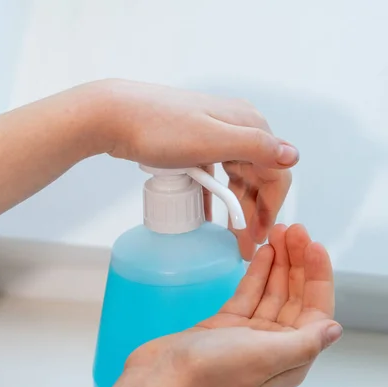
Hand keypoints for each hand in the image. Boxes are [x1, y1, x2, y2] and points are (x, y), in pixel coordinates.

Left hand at [93, 80, 297, 258]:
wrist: (114, 115)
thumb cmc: (160, 129)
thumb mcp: (211, 141)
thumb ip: (254, 147)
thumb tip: (294, 155)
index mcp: (248, 125)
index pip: (276, 172)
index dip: (272, 208)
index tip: (260, 238)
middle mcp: (237, 128)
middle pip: (256, 178)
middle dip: (254, 215)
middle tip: (246, 248)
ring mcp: (215, 136)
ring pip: (236, 179)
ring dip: (235, 210)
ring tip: (230, 240)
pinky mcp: (195, 144)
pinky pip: (214, 176)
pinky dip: (214, 198)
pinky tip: (210, 220)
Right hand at [123, 224, 341, 386]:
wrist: (164, 379)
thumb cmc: (214, 372)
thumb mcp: (267, 356)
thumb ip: (305, 342)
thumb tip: (335, 329)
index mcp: (291, 358)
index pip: (316, 311)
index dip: (318, 277)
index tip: (314, 246)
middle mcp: (275, 346)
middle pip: (295, 297)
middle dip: (299, 264)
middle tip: (295, 230)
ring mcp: (250, 334)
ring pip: (273, 291)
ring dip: (279, 263)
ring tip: (281, 232)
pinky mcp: (227, 324)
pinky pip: (250, 293)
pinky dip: (258, 273)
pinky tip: (264, 251)